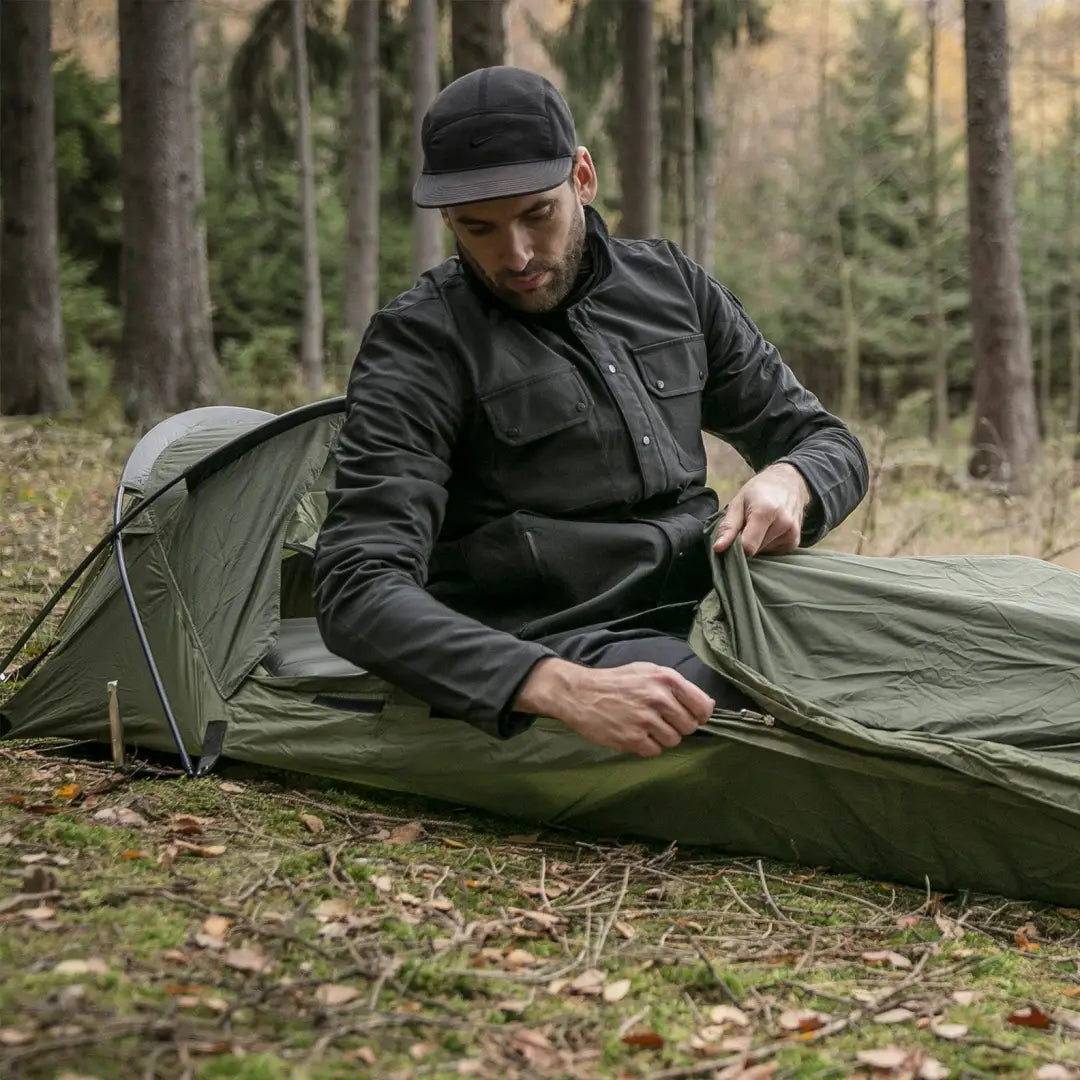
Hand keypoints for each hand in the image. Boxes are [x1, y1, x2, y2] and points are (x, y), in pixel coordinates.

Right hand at [513, 658, 714, 756]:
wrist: (581, 694)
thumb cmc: (617, 682)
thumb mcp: (648, 671)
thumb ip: (677, 686)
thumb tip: (708, 706)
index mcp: (666, 679)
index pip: (703, 705)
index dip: (699, 714)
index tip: (689, 716)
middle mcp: (659, 699)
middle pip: (690, 726)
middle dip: (677, 726)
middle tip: (660, 720)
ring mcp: (646, 720)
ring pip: (674, 740)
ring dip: (662, 737)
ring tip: (645, 727)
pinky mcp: (633, 739)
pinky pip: (655, 751)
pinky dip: (647, 746)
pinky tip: (635, 734)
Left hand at [712, 462, 810, 556]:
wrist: (789, 482)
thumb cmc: (759, 490)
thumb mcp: (738, 502)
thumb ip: (728, 527)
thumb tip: (718, 548)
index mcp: (766, 512)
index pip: (748, 546)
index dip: (736, 545)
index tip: (734, 536)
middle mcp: (783, 524)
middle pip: (755, 550)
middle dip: (747, 542)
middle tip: (748, 525)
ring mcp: (792, 534)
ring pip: (764, 552)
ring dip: (758, 543)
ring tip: (760, 525)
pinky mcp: (796, 541)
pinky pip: (774, 553)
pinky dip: (768, 545)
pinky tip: (769, 530)